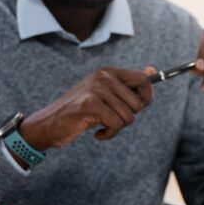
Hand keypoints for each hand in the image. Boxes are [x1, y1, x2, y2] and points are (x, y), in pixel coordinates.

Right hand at [19, 67, 153, 148]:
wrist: (50, 124)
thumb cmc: (80, 112)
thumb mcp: (105, 96)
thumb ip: (128, 85)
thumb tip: (153, 70)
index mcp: (108, 72)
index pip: (143, 80)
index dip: (146, 98)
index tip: (135, 109)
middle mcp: (103, 76)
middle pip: (138, 103)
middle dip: (129, 117)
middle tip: (112, 120)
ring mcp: (96, 89)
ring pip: (128, 116)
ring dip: (117, 127)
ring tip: (102, 126)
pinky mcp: (90, 104)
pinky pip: (116, 124)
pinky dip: (109, 134)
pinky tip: (98, 134)